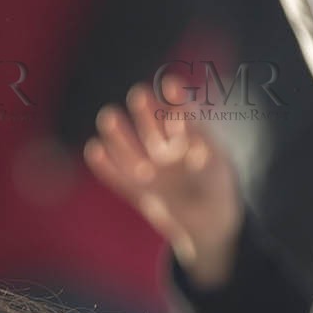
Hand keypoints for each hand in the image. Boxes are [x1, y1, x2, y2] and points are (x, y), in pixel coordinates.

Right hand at [84, 76, 244, 288]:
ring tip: (108, 116)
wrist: (210, 229)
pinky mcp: (138, 191)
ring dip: (120, 134)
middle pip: (153, 127)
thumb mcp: (218, 173)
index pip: (183, 117)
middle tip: (139, 94)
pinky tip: (93, 149)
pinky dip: (106, 165)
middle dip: (146, 111)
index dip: (176, 99)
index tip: (170, 83)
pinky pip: (118, 177)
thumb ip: (205, 157)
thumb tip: (195, 144)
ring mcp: (151, 172)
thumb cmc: (219, 196)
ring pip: (132, 149)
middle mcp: (168, 153)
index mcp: (192, 143)